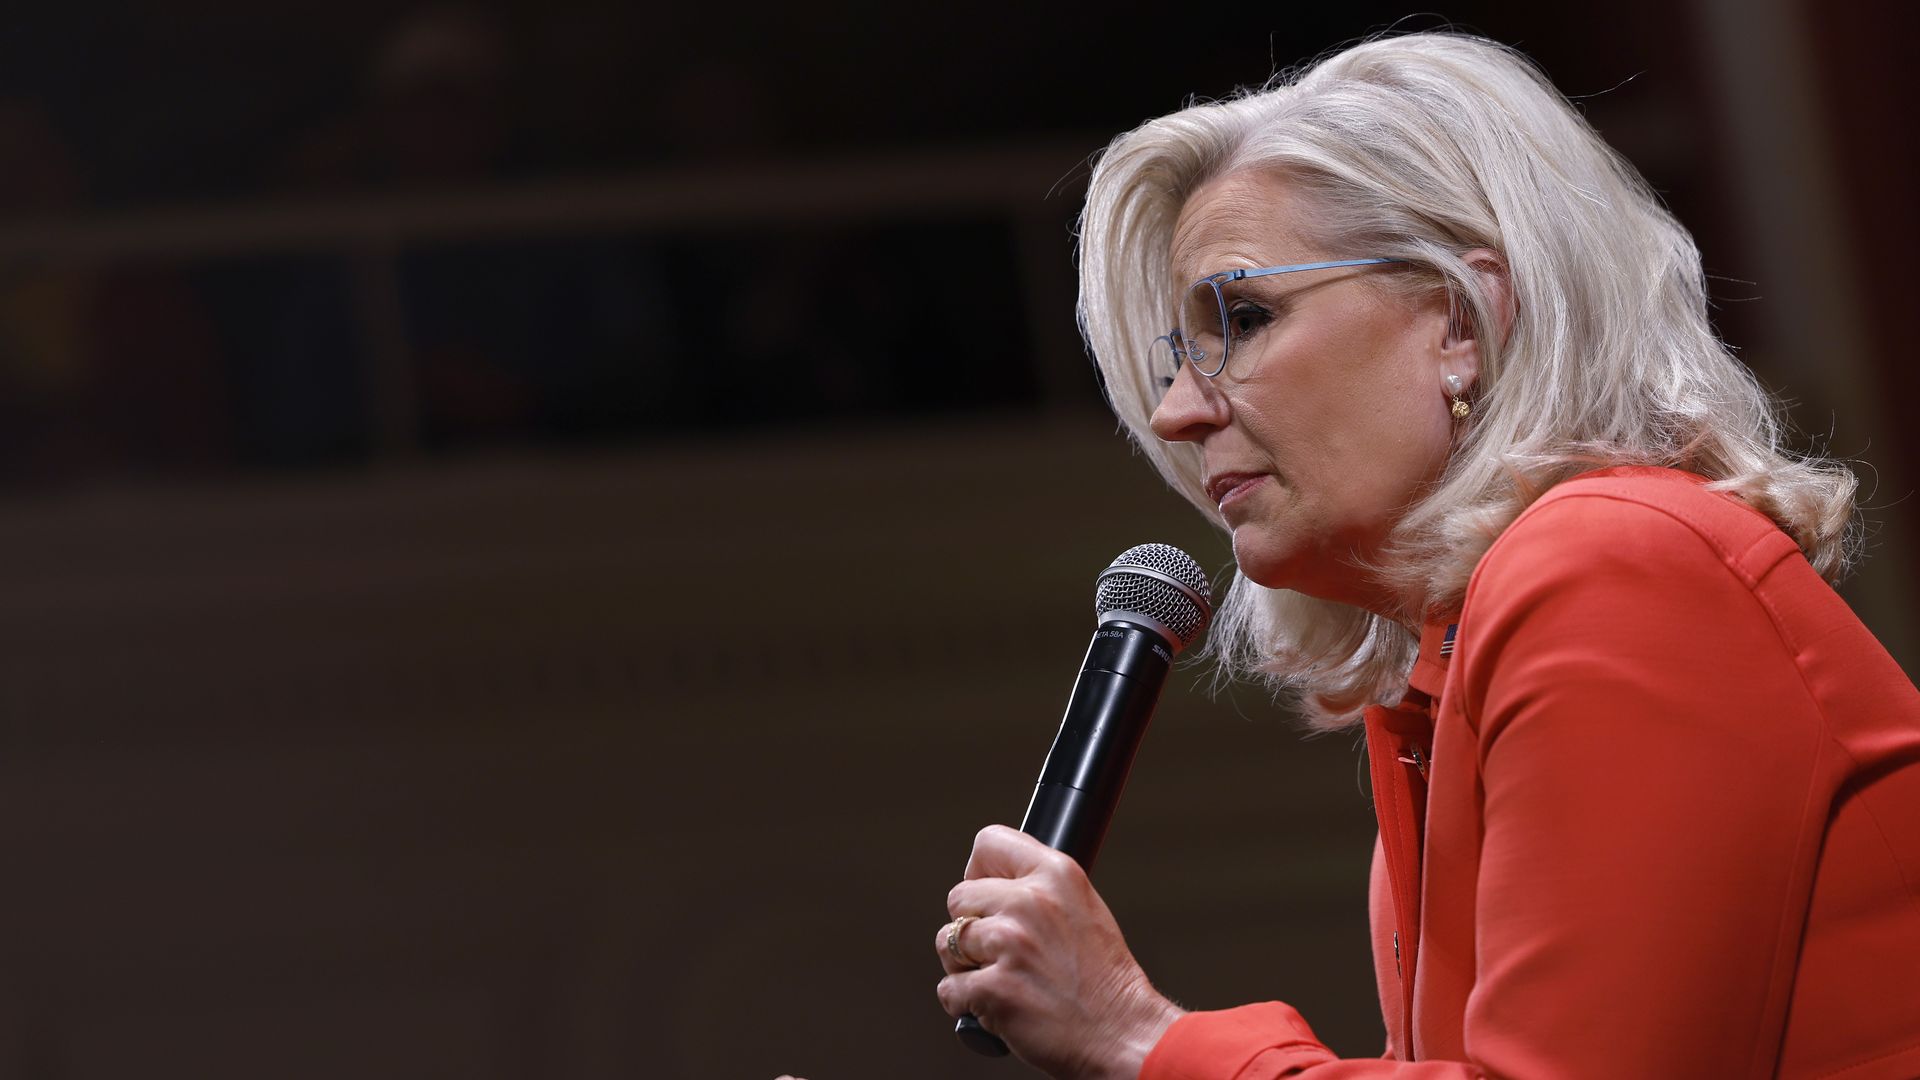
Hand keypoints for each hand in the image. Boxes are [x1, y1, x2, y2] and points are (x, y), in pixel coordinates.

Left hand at [935, 825, 1182, 1079]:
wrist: (1123, 1033)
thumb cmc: (1103, 979)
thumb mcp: (1083, 907)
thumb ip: (1040, 889)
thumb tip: (991, 883)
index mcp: (1056, 874)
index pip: (989, 842)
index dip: (978, 871)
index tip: (985, 895)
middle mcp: (1030, 902)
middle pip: (958, 897)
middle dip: (971, 927)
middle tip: (999, 952)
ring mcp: (1010, 945)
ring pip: (947, 942)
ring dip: (964, 965)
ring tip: (1000, 979)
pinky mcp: (994, 989)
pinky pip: (948, 988)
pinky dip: (964, 1003)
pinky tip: (995, 1007)